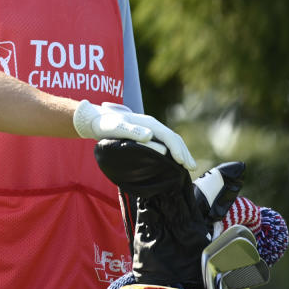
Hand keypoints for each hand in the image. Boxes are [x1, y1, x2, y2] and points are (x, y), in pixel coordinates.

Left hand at [73, 100, 195, 169]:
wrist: (96, 120)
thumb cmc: (105, 124)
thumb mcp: (116, 127)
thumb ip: (131, 131)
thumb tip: (150, 136)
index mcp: (148, 123)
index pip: (168, 136)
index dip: (177, 149)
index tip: (182, 163)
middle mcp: (152, 125)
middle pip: (173, 138)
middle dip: (184, 152)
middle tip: (191, 168)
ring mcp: (150, 130)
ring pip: (171, 141)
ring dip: (181, 153)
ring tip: (188, 166)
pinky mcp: (147, 136)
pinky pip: (165, 143)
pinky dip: (174, 152)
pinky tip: (175, 162)